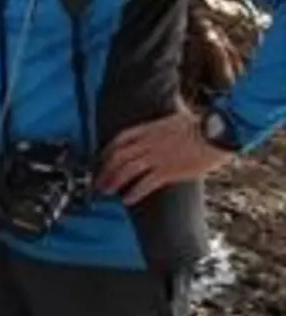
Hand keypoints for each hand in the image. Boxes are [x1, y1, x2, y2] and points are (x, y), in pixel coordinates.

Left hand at [97, 109, 233, 204]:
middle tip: (98, 181)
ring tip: (106, 191)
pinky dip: (133, 192)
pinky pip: (145, 183)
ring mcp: (157, 157)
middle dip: (105, 170)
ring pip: (126, 170)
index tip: (102, 159)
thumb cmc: (202, 124)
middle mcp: (148, 143)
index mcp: (149, 129)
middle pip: (118, 156)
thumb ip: (164, 121)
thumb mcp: (177, 116)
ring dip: (113, 181)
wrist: (218, 132)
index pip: (119, 139)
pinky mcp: (168, 171)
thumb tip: (165, 116)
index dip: (107, 151)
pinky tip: (127, 200)